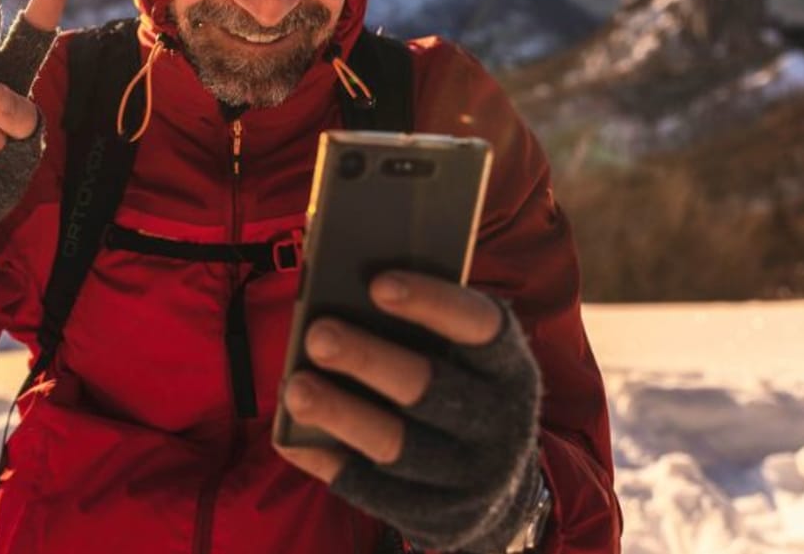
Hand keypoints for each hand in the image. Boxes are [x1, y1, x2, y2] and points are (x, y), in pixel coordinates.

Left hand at [275, 272, 544, 552]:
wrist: (497, 484)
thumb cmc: (458, 387)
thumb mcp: (461, 355)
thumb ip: (420, 325)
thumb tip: (341, 291)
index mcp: (508, 366)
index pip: (478, 325)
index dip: (431, 303)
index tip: (377, 284)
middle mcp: (500, 421)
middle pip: (428, 389)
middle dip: (369, 360)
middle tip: (318, 336)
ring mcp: (473, 477)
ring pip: (397, 445)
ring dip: (341, 414)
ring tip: (296, 389)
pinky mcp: (441, 518)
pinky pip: (375, 491)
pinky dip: (331, 460)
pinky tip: (295, 435)